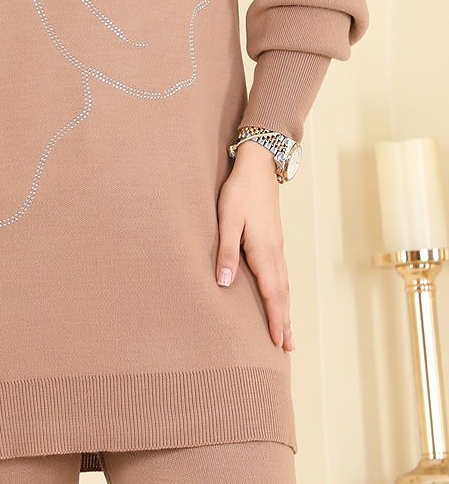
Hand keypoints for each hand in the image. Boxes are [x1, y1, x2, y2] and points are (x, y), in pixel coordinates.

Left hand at [215, 139, 294, 352]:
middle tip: (288, 348)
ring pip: (284, 283)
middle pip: (282, 293)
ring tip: (287, 329)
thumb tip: (225, 284)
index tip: (279, 342)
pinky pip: (281, 272)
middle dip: (284, 321)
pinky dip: (283, 290)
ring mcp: (277, 245)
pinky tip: (280, 294)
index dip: (275, 319)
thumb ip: (226, 251)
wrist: (258, 166)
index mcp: (263, 251)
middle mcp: (274, 252)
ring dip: (286, 307)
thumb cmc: (239, 192)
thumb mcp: (227, 220)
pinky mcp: (274, 238)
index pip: (271, 293)